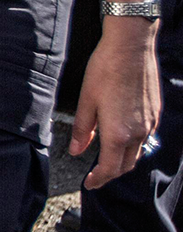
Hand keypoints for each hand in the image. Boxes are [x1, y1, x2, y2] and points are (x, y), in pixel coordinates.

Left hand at [73, 19, 161, 188]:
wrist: (131, 48)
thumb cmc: (105, 71)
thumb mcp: (85, 101)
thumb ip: (82, 130)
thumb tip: (76, 151)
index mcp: (117, 133)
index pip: (109, 168)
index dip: (97, 180)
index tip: (88, 184)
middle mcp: (138, 132)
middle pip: (126, 165)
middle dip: (110, 174)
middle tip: (95, 175)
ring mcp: (150, 123)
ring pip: (137, 152)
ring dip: (121, 159)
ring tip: (105, 157)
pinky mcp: (155, 113)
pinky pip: (144, 137)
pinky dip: (131, 144)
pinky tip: (119, 136)